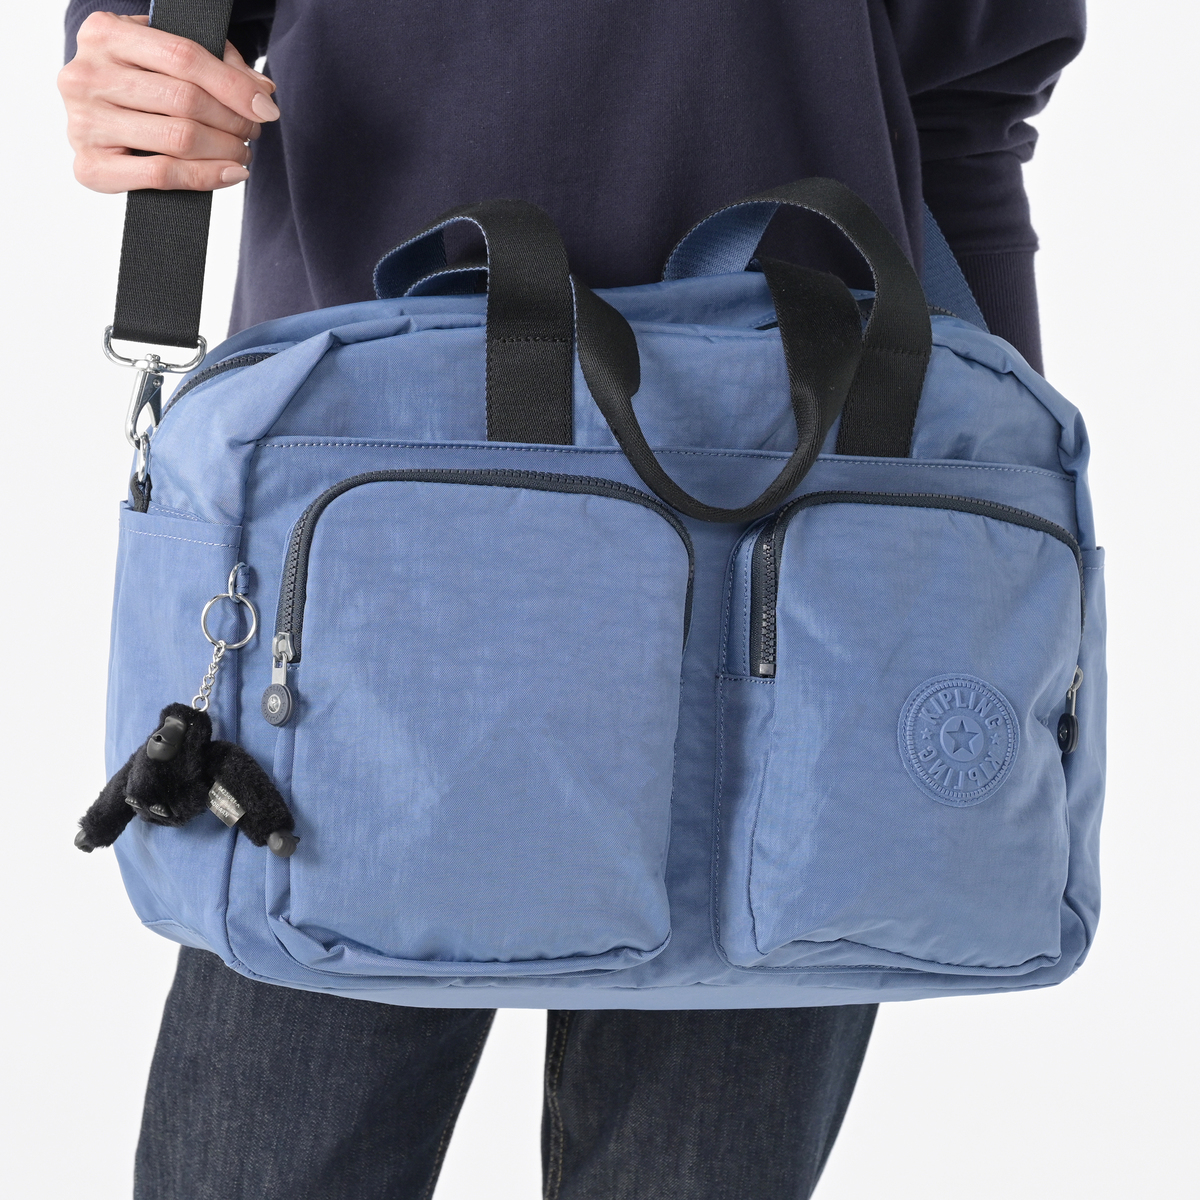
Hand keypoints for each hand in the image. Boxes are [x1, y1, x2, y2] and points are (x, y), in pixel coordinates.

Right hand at [59, 11, 279, 192]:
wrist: (92, 122)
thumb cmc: (137, 84)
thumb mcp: (167, 58)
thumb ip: (215, 62)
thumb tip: (262, 91)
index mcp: (104, 34)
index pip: (184, 56)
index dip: (233, 85)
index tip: (266, 108)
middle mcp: (86, 74)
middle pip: (186, 99)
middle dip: (233, 120)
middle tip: (252, 132)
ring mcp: (83, 122)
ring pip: (179, 138)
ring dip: (226, 150)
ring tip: (242, 152)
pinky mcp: (89, 166)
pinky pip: (163, 175)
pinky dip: (206, 177)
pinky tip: (230, 174)